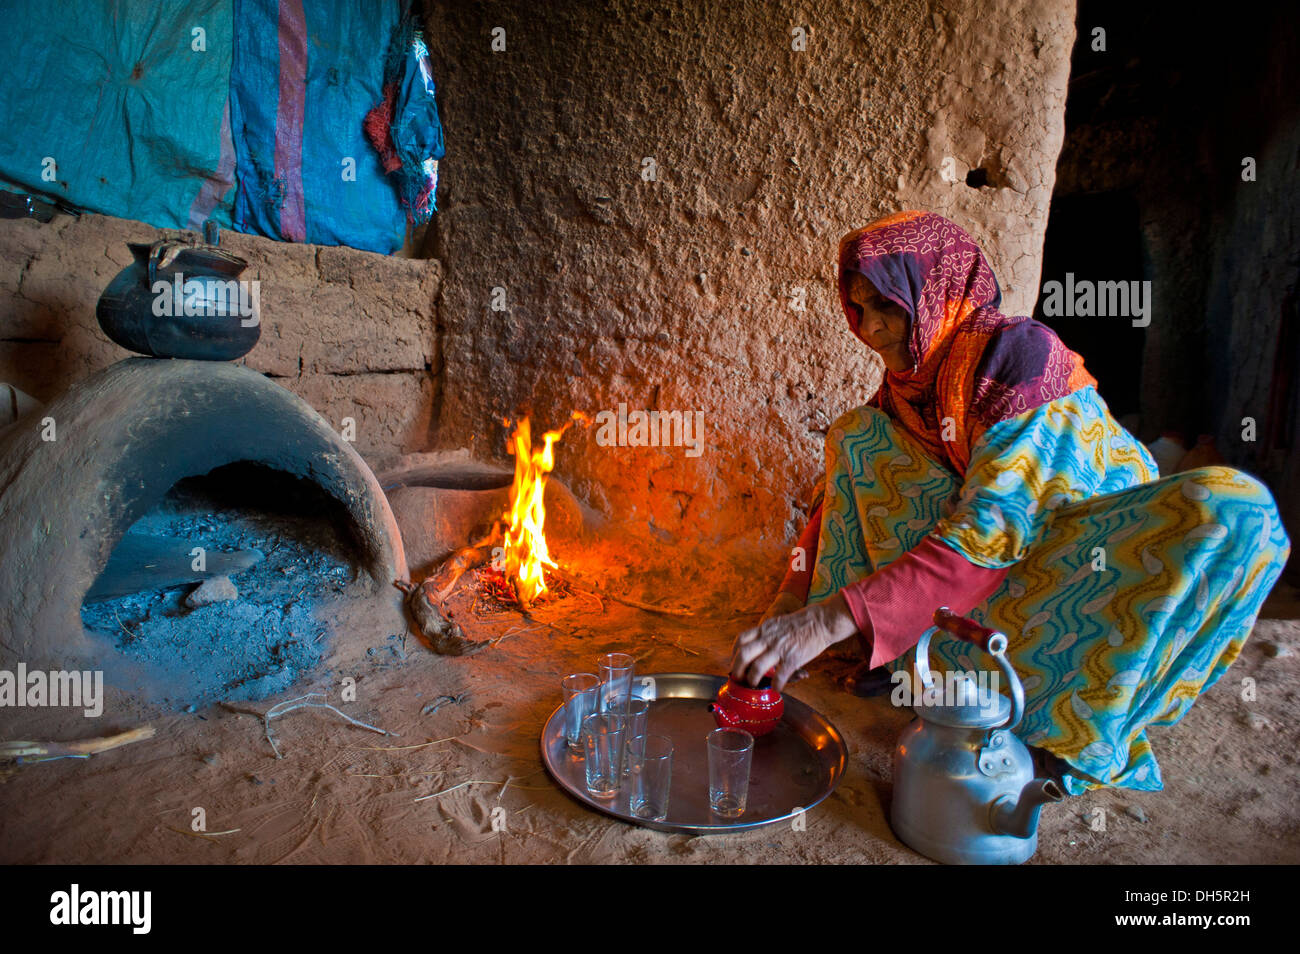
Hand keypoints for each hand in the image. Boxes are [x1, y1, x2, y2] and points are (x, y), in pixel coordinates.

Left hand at [730, 592, 858, 691]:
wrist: (822, 621)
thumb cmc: (802, 623)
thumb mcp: (779, 624)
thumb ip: (768, 634)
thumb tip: (760, 646)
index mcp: (765, 629)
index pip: (741, 640)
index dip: (734, 653)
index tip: (735, 661)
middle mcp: (768, 639)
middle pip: (743, 654)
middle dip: (737, 669)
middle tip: (739, 677)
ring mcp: (780, 649)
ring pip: (757, 667)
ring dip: (753, 679)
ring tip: (754, 684)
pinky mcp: (793, 659)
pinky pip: (779, 676)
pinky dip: (775, 685)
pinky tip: (777, 688)